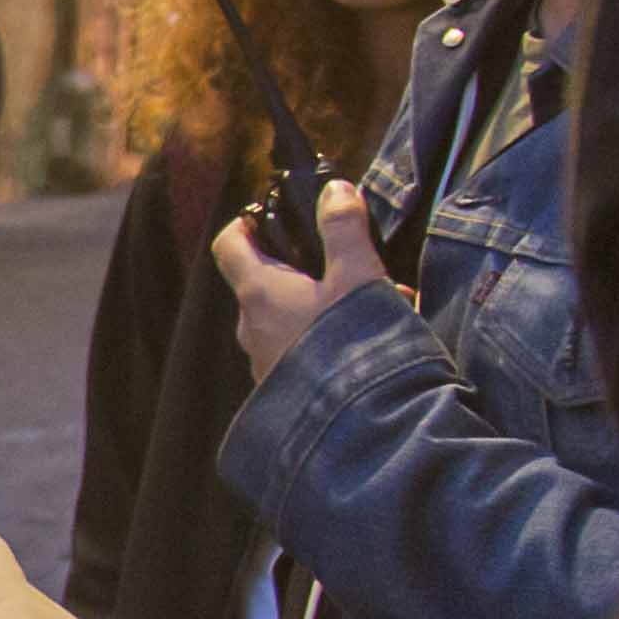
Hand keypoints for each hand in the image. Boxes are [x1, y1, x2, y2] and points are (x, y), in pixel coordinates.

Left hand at [218, 181, 393, 384]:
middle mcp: (251, 328)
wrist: (354, 430)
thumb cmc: (349, 344)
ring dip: (331, 308)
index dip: (245, 223)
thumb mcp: (357, 278)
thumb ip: (344, 230)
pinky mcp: (285, 393)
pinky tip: (376, 347)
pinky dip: (332, 341)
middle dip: (312, 270)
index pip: (229, 245)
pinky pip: (303, 353)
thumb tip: (334, 188)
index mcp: (258, 293)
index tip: (269, 214)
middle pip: (268, 282)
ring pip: (292, 319)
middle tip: (361, 268)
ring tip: (389, 309)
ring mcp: (265, 364)